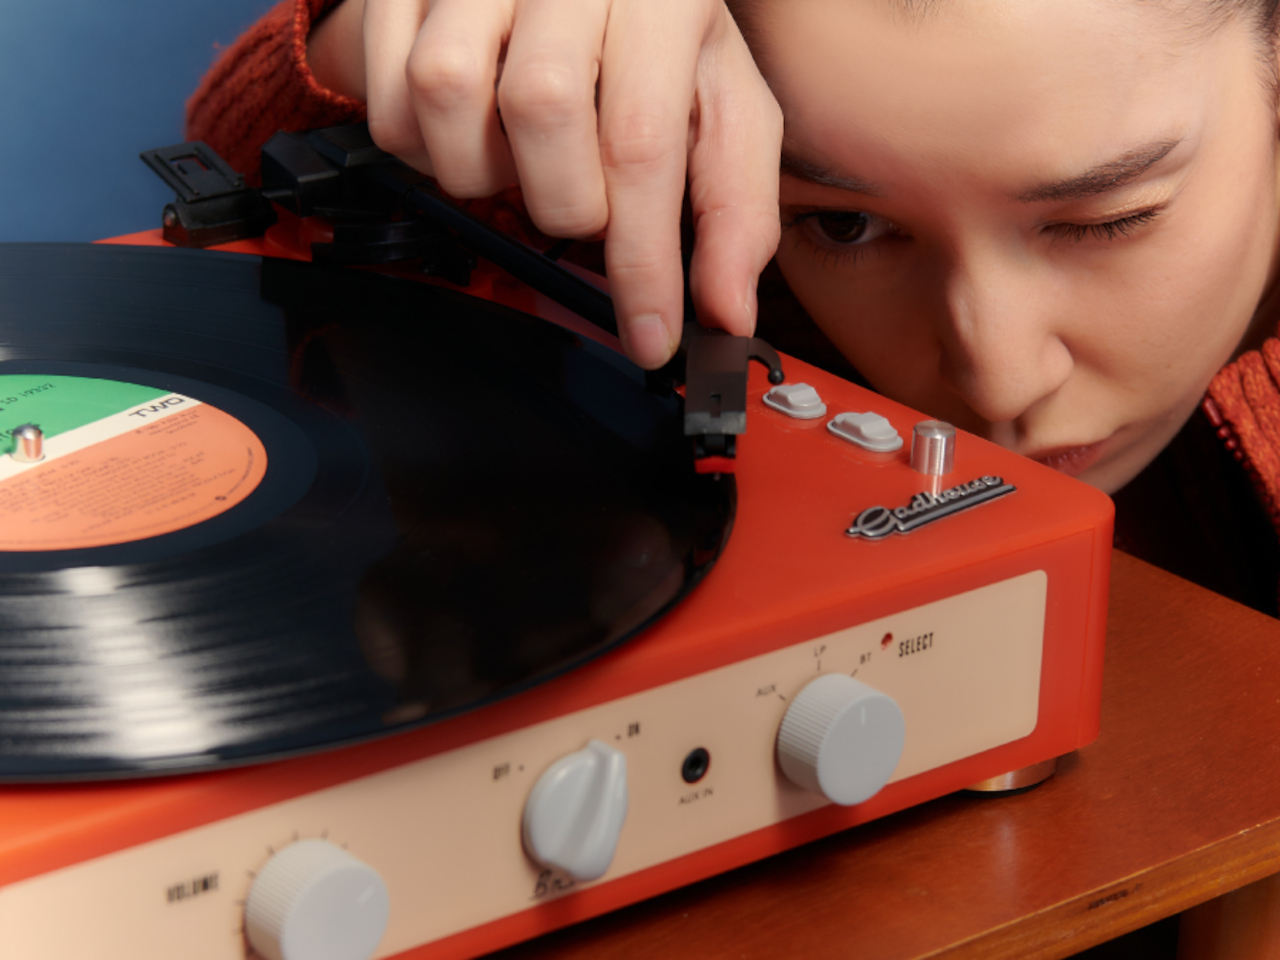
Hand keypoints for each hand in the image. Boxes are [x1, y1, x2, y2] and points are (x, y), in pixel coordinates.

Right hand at [308, 0, 781, 368]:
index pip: (642, 142)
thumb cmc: (656, 38)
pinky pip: (389, 103)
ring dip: (487, 172)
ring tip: (526, 159)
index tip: (648, 336)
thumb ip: (734, 206)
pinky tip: (475, 136)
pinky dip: (426, 150)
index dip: (642, 259)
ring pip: (447, 98)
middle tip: (582, 199)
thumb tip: (727, 312)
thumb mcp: (722, 104)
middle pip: (539, 111)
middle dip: (563, 198)